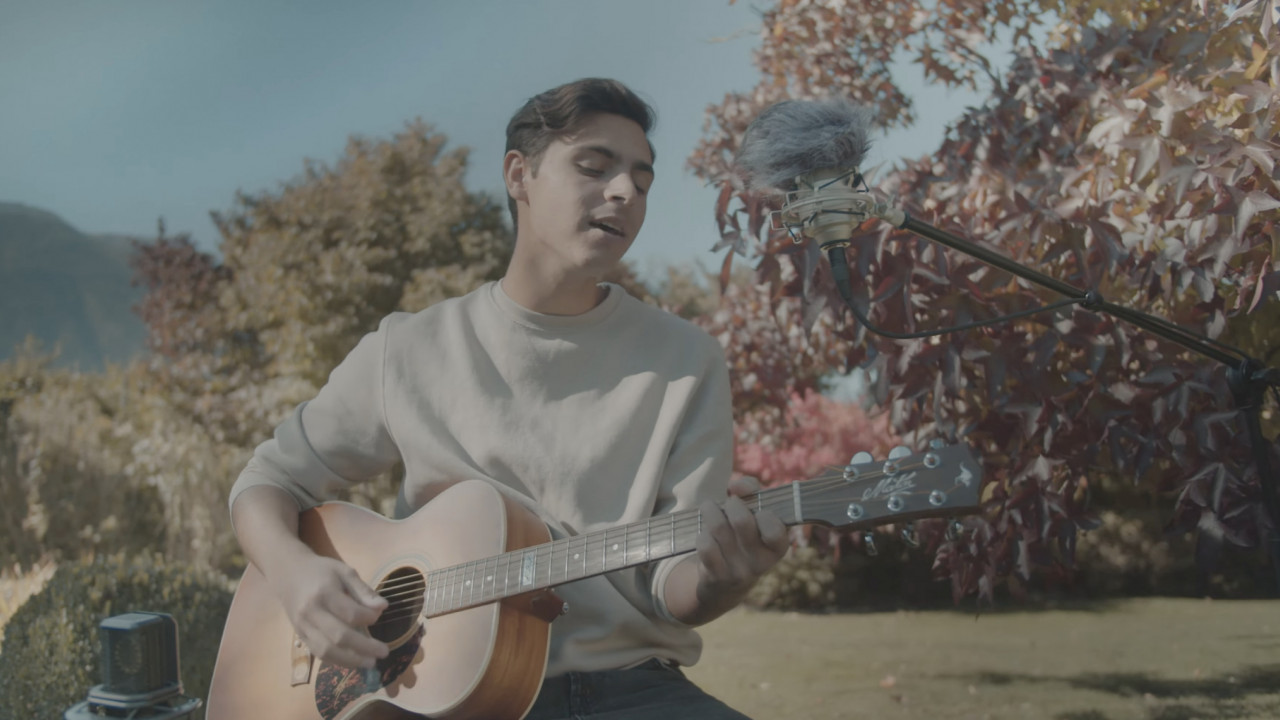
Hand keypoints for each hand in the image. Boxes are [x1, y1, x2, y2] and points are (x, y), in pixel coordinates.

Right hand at [268, 553, 389, 668]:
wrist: (288, 573)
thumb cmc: (320, 571)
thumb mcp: (344, 572)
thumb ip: (363, 590)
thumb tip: (383, 607)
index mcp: (324, 593)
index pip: (350, 613)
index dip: (368, 618)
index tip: (378, 616)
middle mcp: (311, 612)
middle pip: (339, 636)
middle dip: (364, 647)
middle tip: (384, 652)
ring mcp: (302, 626)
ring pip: (326, 650)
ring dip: (351, 660)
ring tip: (370, 662)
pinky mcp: (300, 635)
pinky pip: (318, 653)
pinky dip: (336, 660)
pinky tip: (352, 661)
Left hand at [692, 475, 789, 606]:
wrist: (726, 585)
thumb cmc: (745, 537)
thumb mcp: (757, 515)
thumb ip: (753, 491)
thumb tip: (736, 487)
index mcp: (777, 548)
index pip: (774, 530)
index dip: (763, 513)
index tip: (755, 507)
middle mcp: (761, 563)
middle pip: (742, 521)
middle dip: (731, 504)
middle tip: (729, 503)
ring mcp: (738, 572)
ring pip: (719, 528)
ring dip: (711, 511)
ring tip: (710, 509)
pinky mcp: (717, 576)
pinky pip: (705, 544)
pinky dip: (702, 533)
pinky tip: (705, 534)